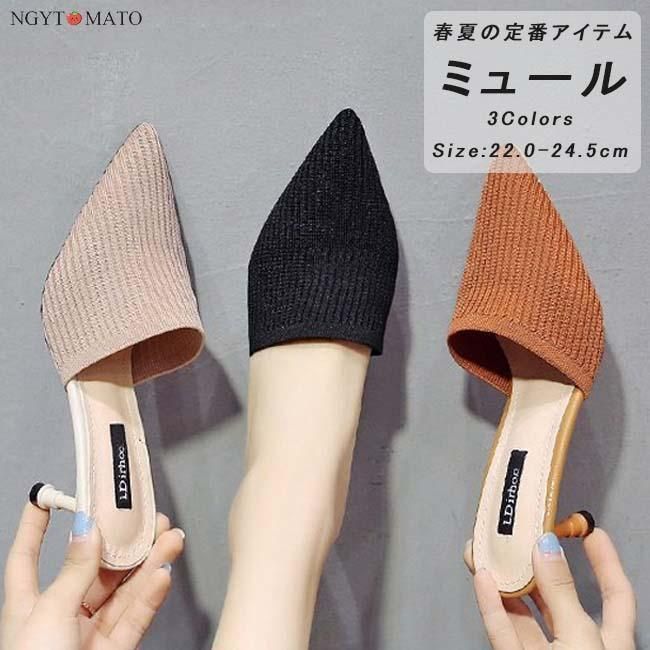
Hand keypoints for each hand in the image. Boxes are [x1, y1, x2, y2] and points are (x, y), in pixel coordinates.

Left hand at [1, 503, 184, 649]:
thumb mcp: (47, 615)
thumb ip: (74, 572)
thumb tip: (88, 530)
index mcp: (28, 604)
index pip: (28, 556)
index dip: (35, 527)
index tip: (46, 496)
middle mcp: (59, 615)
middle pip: (93, 568)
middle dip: (120, 542)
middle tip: (146, 517)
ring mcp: (88, 634)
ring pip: (123, 590)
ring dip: (148, 563)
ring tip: (171, 538)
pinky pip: (135, 617)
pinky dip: (151, 595)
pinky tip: (163, 575)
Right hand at [474, 529, 635, 649]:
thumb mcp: (583, 641)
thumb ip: (562, 594)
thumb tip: (546, 545)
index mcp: (608, 642)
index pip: (614, 595)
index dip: (606, 562)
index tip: (590, 530)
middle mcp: (575, 644)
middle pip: (557, 596)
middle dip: (537, 564)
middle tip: (521, 533)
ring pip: (524, 610)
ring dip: (505, 579)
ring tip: (489, 549)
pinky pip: (501, 630)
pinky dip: (489, 603)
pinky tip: (482, 578)